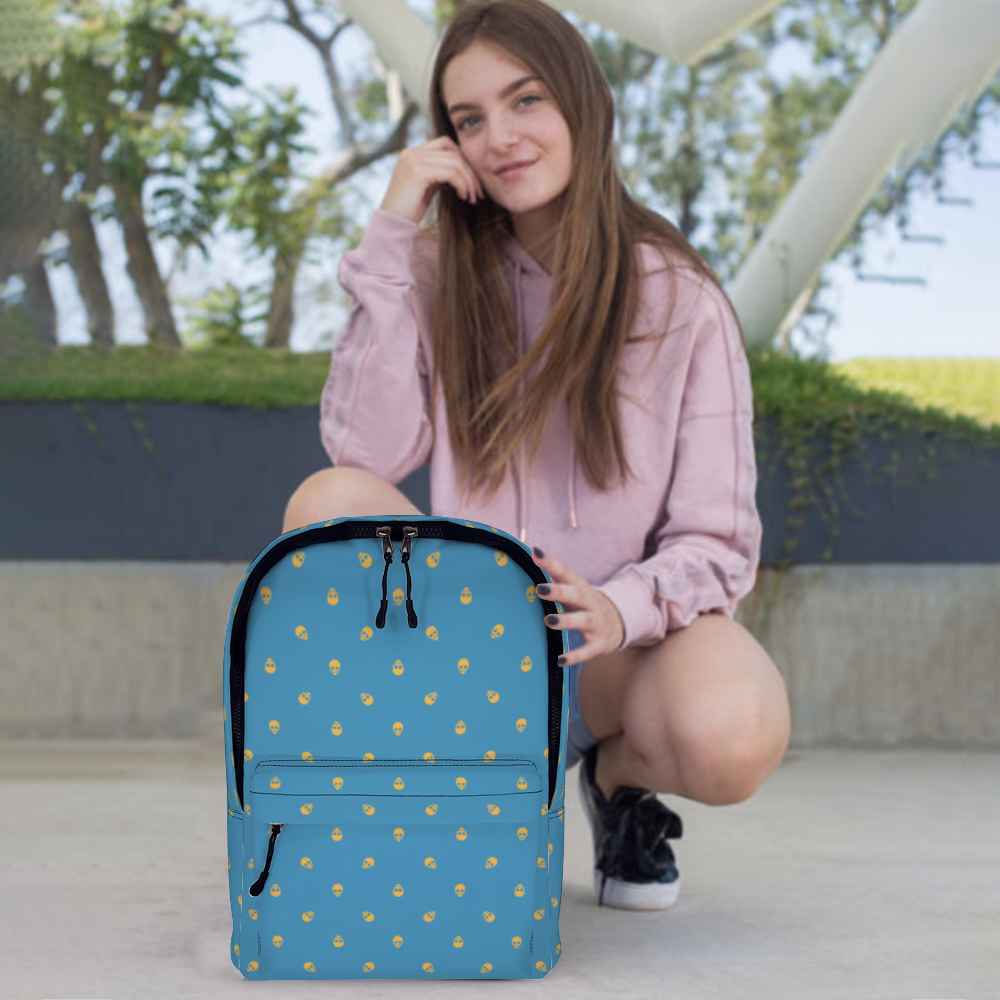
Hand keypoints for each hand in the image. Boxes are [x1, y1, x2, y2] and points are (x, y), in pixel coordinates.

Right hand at [379, 135, 485, 224]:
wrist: (392, 224)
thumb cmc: (410, 210)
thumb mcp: (427, 187)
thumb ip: (439, 173)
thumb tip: (461, 169)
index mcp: (412, 153)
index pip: (445, 144)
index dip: (463, 159)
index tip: (473, 180)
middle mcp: (411, 152)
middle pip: (453, 152)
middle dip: (470, 172)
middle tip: (479, 192)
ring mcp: (413, 160)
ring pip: (454, 162)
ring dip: (469, 180)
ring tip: (472, 197)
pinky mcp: (417, 172)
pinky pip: (450, 172)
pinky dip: (462, 184)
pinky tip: (463, 197)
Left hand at [532, 546, 625, 665]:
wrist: (619, 622)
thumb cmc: (583, 603)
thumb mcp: (572, 589)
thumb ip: (553, 577)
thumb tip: (529, 556)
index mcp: (579, 587)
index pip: (564, 572)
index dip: (550, 563)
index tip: (535, 553)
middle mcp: (589, 603)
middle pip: (576, 594)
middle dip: (559, 591)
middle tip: (540, 589)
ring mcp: (596, 623)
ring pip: (583, 621)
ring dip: (566, 621)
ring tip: (549, 620)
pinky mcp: (599, 643)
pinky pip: (587, 651)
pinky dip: (575, 656)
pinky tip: (560, 660)